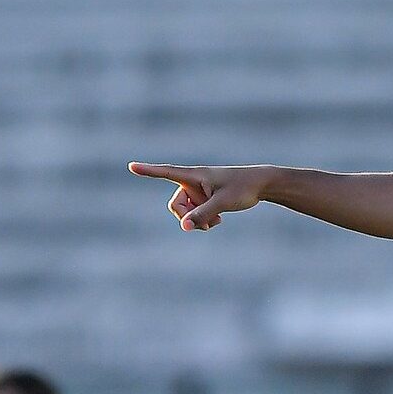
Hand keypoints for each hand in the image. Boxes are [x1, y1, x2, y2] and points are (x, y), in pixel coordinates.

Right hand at [128, 162, 271, 230]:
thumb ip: (202, 215)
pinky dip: (203, 219)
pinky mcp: (205, 197)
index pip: (166, 172)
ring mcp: (199, 190)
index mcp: (194, 175)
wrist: (261, 184)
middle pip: (175, 204)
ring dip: (197, 220)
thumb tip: (184, 227)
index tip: (131, 166)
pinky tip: (219, 219)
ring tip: (217, 221)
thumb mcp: (222, 204)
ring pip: (186, 212)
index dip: (148, 171)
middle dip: (187, 217)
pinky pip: (195, 213)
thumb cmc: (242, 188)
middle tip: (205, 224)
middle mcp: (193, 181)